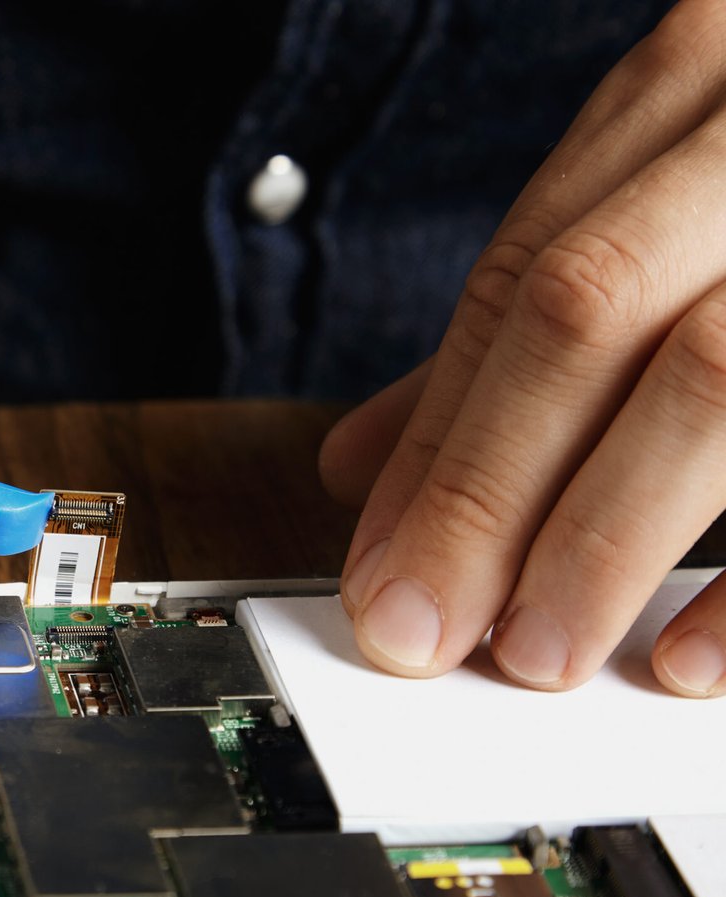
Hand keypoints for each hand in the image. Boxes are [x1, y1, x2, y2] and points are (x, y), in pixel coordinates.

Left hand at [319, 0, 725, 696]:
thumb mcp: (680, 201)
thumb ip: (531, 321)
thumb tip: (362, 465)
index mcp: (701, 82)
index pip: (520, 278)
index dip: (434, 440)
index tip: (379, 574)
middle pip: (586, 314)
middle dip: (485, 494)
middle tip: (424, 632)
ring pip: (711, 374)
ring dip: (601, 537)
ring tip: (534, 653)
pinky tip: (684, 657)